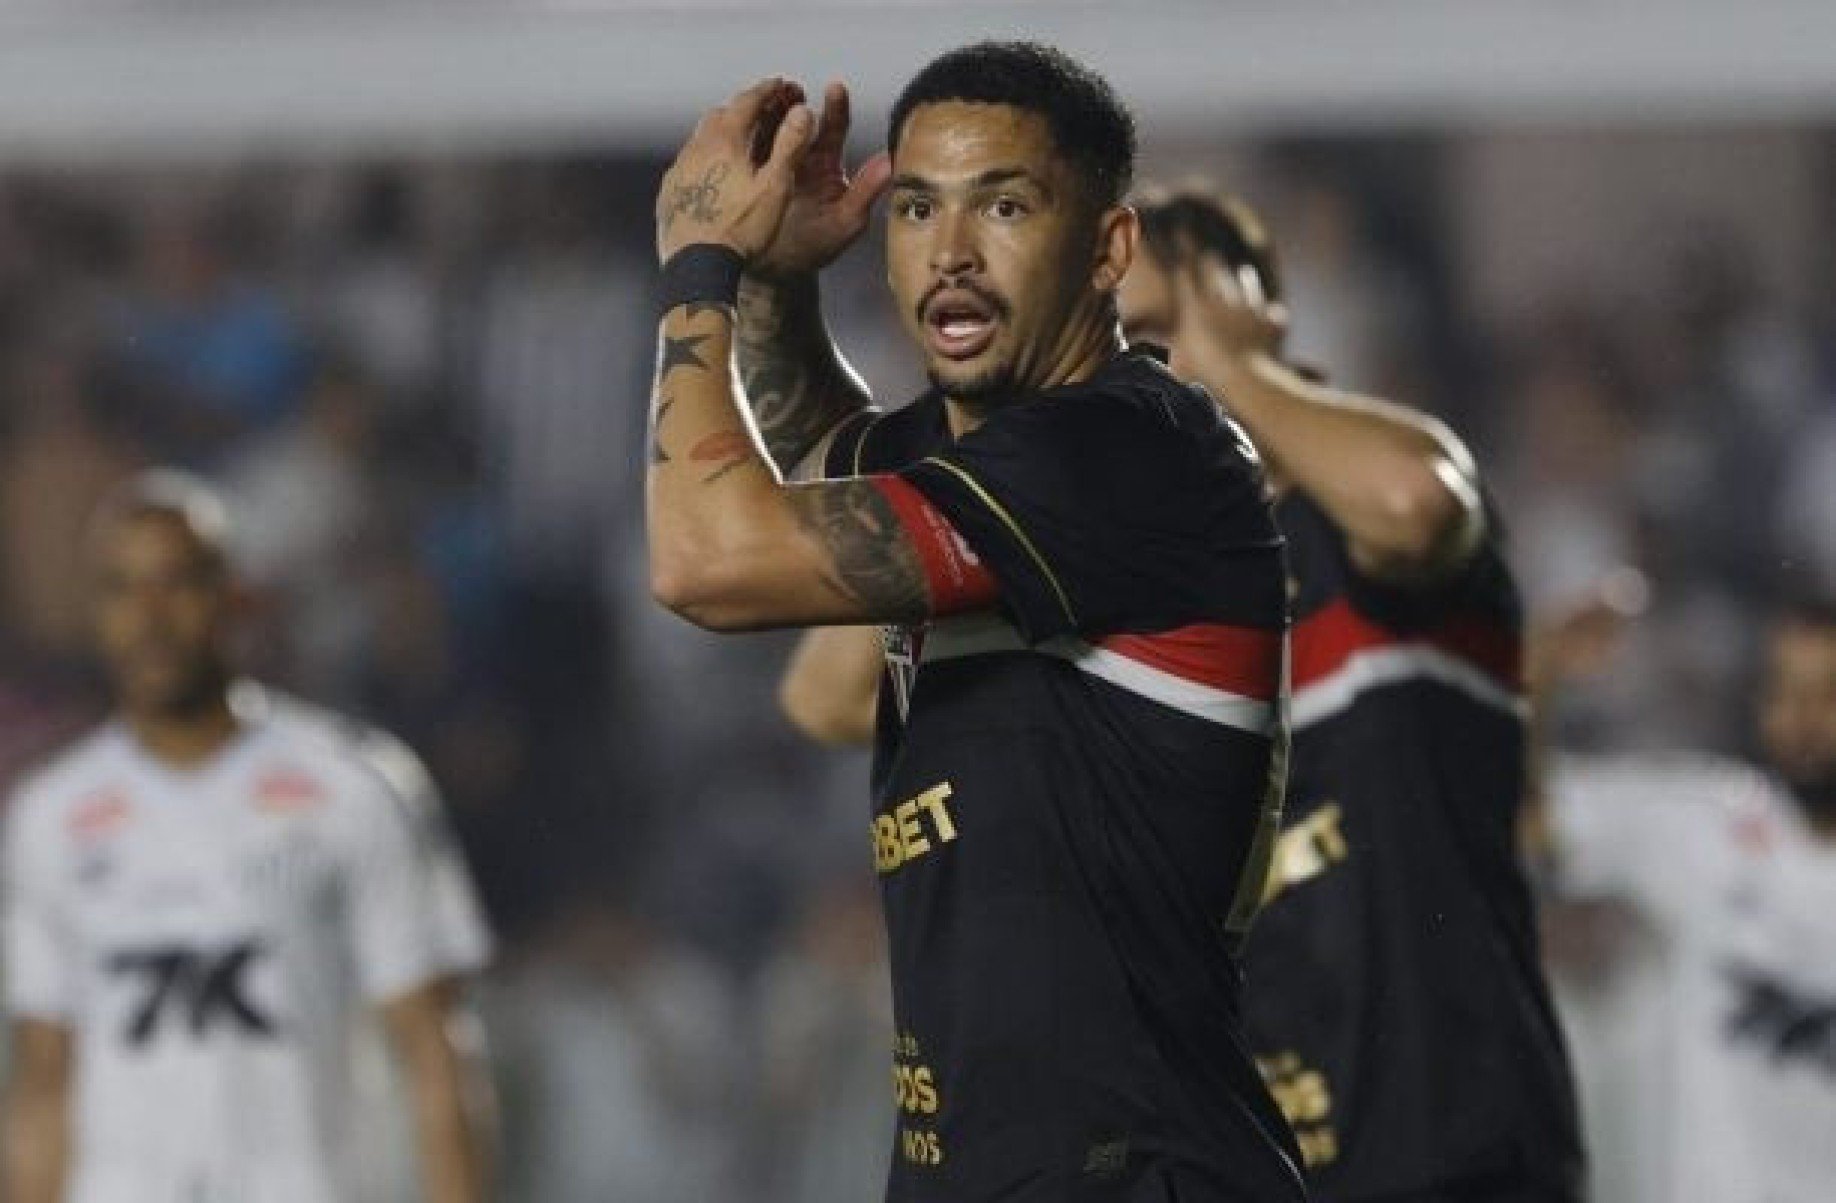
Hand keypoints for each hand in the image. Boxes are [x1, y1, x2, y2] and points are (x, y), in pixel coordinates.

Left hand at [656, 78, 817, 263]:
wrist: (698, 267)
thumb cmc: (741, 230)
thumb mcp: (775, 188)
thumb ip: (789, 146)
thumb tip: (803, 111)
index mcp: (724, 141)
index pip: (747, 102)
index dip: (768, 91)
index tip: (782, 85)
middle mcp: (695, 149)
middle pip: (720, 115)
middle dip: (744, 108)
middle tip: (763, 110)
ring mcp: (678, 171)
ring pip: (700, 139)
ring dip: (721, 133)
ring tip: (739, 141)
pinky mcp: (669, 194)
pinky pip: (687, 165)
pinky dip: (704, 160)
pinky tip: (714, 174)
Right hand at [749, 82, 892, 281]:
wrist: (775, 271)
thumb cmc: (816, 248)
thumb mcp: (845, 222)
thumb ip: (865, 191)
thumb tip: (890, 163)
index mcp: (826, 164)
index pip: (834, 127)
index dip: (835, 106)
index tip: (835, 87)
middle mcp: (800, 157)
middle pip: (797, 119)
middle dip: (794, 101)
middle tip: (789, 89)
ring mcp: (771, 163)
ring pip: (770, 127)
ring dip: (766, 111)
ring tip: (763, 98)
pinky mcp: (747, 172)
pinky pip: (746, 147)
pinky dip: (743, 132)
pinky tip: (737, 122)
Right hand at [1171, 253, 1289, 365]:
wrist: (1245, 376)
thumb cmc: (1206, 370)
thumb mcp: (1178, 358)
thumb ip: (1174, 344)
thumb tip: (1161, 343)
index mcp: (1197, 306)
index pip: (1187, 269)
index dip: (1184, 247)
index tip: (1182, 230)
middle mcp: (1223, 300)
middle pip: (1215, 270)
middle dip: (1210, 259)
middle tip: (1208, 251)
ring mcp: (1250, 309)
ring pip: (1246, 283)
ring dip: (1243, 278)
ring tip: (1243, 272)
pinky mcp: (1272, 321)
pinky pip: (1272, 313)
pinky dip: (1270, 316)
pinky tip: (1273, 315)